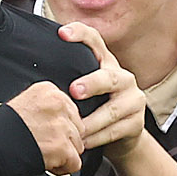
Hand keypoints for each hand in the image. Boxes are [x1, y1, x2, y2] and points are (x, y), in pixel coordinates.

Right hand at [6, 81, 84, 175]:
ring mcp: (61, 126)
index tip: (46, 130)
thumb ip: (46, 107)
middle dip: (65, 139)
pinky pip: (75, 163)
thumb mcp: (24, 103)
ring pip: (78, 145)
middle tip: (45, 144)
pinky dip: (63, 168)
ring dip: (64, 154)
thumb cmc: (3, 129)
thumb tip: (62, 118)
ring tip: (45, 154)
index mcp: (48, 90)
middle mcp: (58, 105)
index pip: (70, 109)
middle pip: (77, 127)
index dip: (59, 125)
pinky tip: (48, 164)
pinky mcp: (62, 147)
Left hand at [59, 22, 145, 160]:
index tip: (62, 33)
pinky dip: (97, 138)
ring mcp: (133, 100)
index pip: (95, 41)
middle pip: (108, 77)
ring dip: (91, 122)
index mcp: (107, 64)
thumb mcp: (85, 91)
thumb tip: (40, 81)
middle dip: (91, 84)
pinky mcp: (136, 122)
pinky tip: (84, 142)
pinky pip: (114, 131)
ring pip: (111, 110)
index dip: (80, 34)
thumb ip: (70, 80)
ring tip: (75, 129)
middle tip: (74, 91)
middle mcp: (123, 78)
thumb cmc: (96, 109)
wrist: (122, 137)